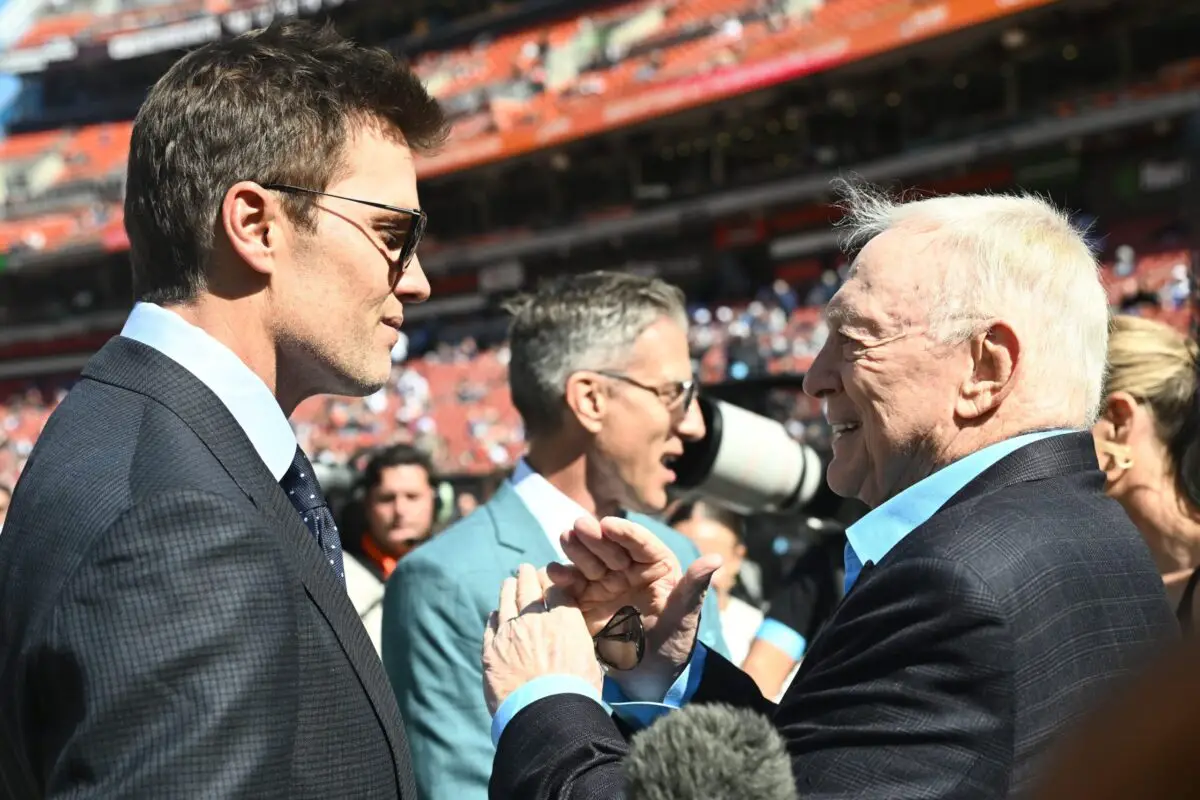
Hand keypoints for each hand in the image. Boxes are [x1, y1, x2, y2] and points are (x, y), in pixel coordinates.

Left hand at [482, 563, 602, 715]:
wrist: (546, 713)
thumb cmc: (576, 692)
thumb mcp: (589, 661)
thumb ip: (577, 642)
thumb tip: (573, 640)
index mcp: (564, 620)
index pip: (556, 591)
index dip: (552, 583)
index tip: (548, 581)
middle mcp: (535, 620)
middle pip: (529, 588)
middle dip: (527, 576)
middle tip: (524, 569)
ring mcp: (510, 633)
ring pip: (506, 602)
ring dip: (508, 590)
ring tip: (508, 583)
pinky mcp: (491, 650)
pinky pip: (491, 626)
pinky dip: (494, 617)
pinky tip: (494, 614)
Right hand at [547, 516, 721, 700]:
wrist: (649, 679)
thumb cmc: (674, 644)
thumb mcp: (685, 617)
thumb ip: (694, 587)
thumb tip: (717, 558)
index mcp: (655, 567)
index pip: (640, 544)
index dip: (624, 532)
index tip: (608, 524)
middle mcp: (628, 570)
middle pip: (609, 547)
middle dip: (594, 536)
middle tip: (579, 526)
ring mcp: (604, 584)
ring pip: (588, 560)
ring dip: (575, 548)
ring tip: (565, 537)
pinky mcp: (584, 601)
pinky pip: (571, 585)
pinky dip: (562, 576)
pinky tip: (554, 571)